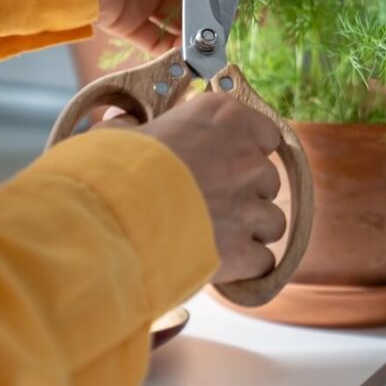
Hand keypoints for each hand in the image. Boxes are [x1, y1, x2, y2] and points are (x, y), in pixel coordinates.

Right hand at [95, 95, 285, 283]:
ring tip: (217, 238)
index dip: (248, 153)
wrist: (113, 218)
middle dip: (247, 194)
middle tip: (213, 205)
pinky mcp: (244, 250)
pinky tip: (224, 266)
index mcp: (224, 118)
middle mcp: (246, 159)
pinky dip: (248, 267)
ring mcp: (249, 206)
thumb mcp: (121, 133)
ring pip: (273, 222)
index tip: (226, 164)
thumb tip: (121, 125)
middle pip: (267, 180)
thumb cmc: (113, 170)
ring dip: (251, 231)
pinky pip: (264, 261)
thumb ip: (133, 127)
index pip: (265, 134)